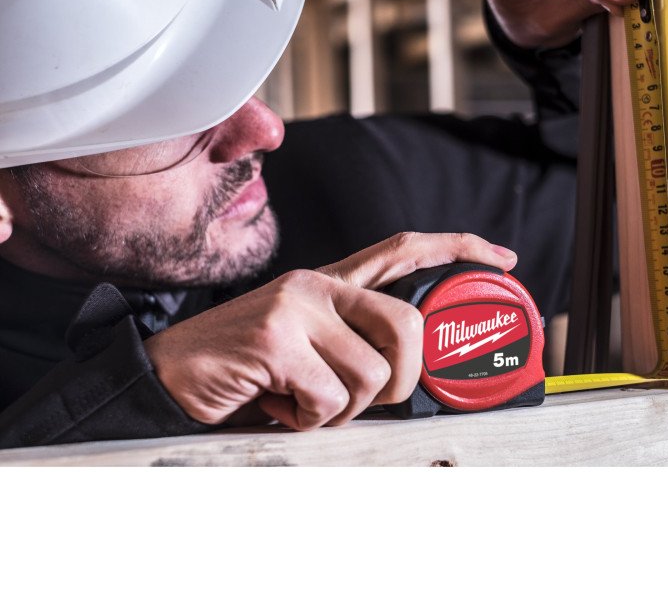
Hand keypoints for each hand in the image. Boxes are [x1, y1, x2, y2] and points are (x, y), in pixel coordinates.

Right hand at [144, 232, 516, 429]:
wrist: (166, 374)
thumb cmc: (244, 367)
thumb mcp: (304, 343)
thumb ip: (352, 343)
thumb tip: (408, 375)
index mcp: (328, 282)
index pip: (403, 249)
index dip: (458, 247)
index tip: (501, 257)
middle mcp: (317, 285)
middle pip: (408, 323)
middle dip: (404, 377)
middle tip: (370, 397)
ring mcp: (296, 308)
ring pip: (371, 374)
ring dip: (340, 409)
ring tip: (300, 400)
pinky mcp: (275, 340)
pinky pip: (328, 399)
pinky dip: (308, 420)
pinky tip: (277, 404)